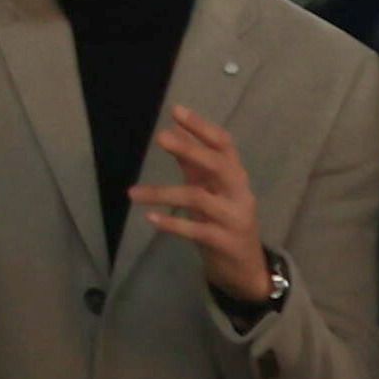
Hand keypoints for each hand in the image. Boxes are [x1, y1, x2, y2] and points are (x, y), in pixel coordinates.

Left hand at [129, 105, 268, 299]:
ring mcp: (234, 218)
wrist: (246, 268)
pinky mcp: (225, 242)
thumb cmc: (224, 220)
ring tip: (132, 194)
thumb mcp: (211, 189)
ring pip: (199, 199)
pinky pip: (196, 230)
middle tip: (161, 137)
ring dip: (163, 193)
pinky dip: (172, 223)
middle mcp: (239, 192)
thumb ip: (194, 163)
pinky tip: (150, 218)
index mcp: (235, 175)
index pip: (224, 144)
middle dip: (191, 149)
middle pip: (219, 165)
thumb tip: (175, 130)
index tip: (176, 111)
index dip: (202, 127)